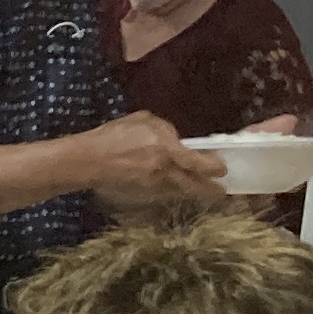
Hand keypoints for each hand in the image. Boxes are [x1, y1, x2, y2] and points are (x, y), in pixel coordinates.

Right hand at [82, 111, 229, 210]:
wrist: (89, 160)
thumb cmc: (115, 134)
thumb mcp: (144, 120)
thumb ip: (165, 130)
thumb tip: (176, 139)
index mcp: (166, 149)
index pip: (197, 162)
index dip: (213, 167)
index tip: (222, 169)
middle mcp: (164, 170)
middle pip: (193, 185)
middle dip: (209, 190)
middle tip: (220, 193)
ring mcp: (154, 184)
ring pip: (180, 191)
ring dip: (193, 192)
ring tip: (204, 192)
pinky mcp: (143, 193)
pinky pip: (165, 192)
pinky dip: (175, 191)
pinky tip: (178, 189)